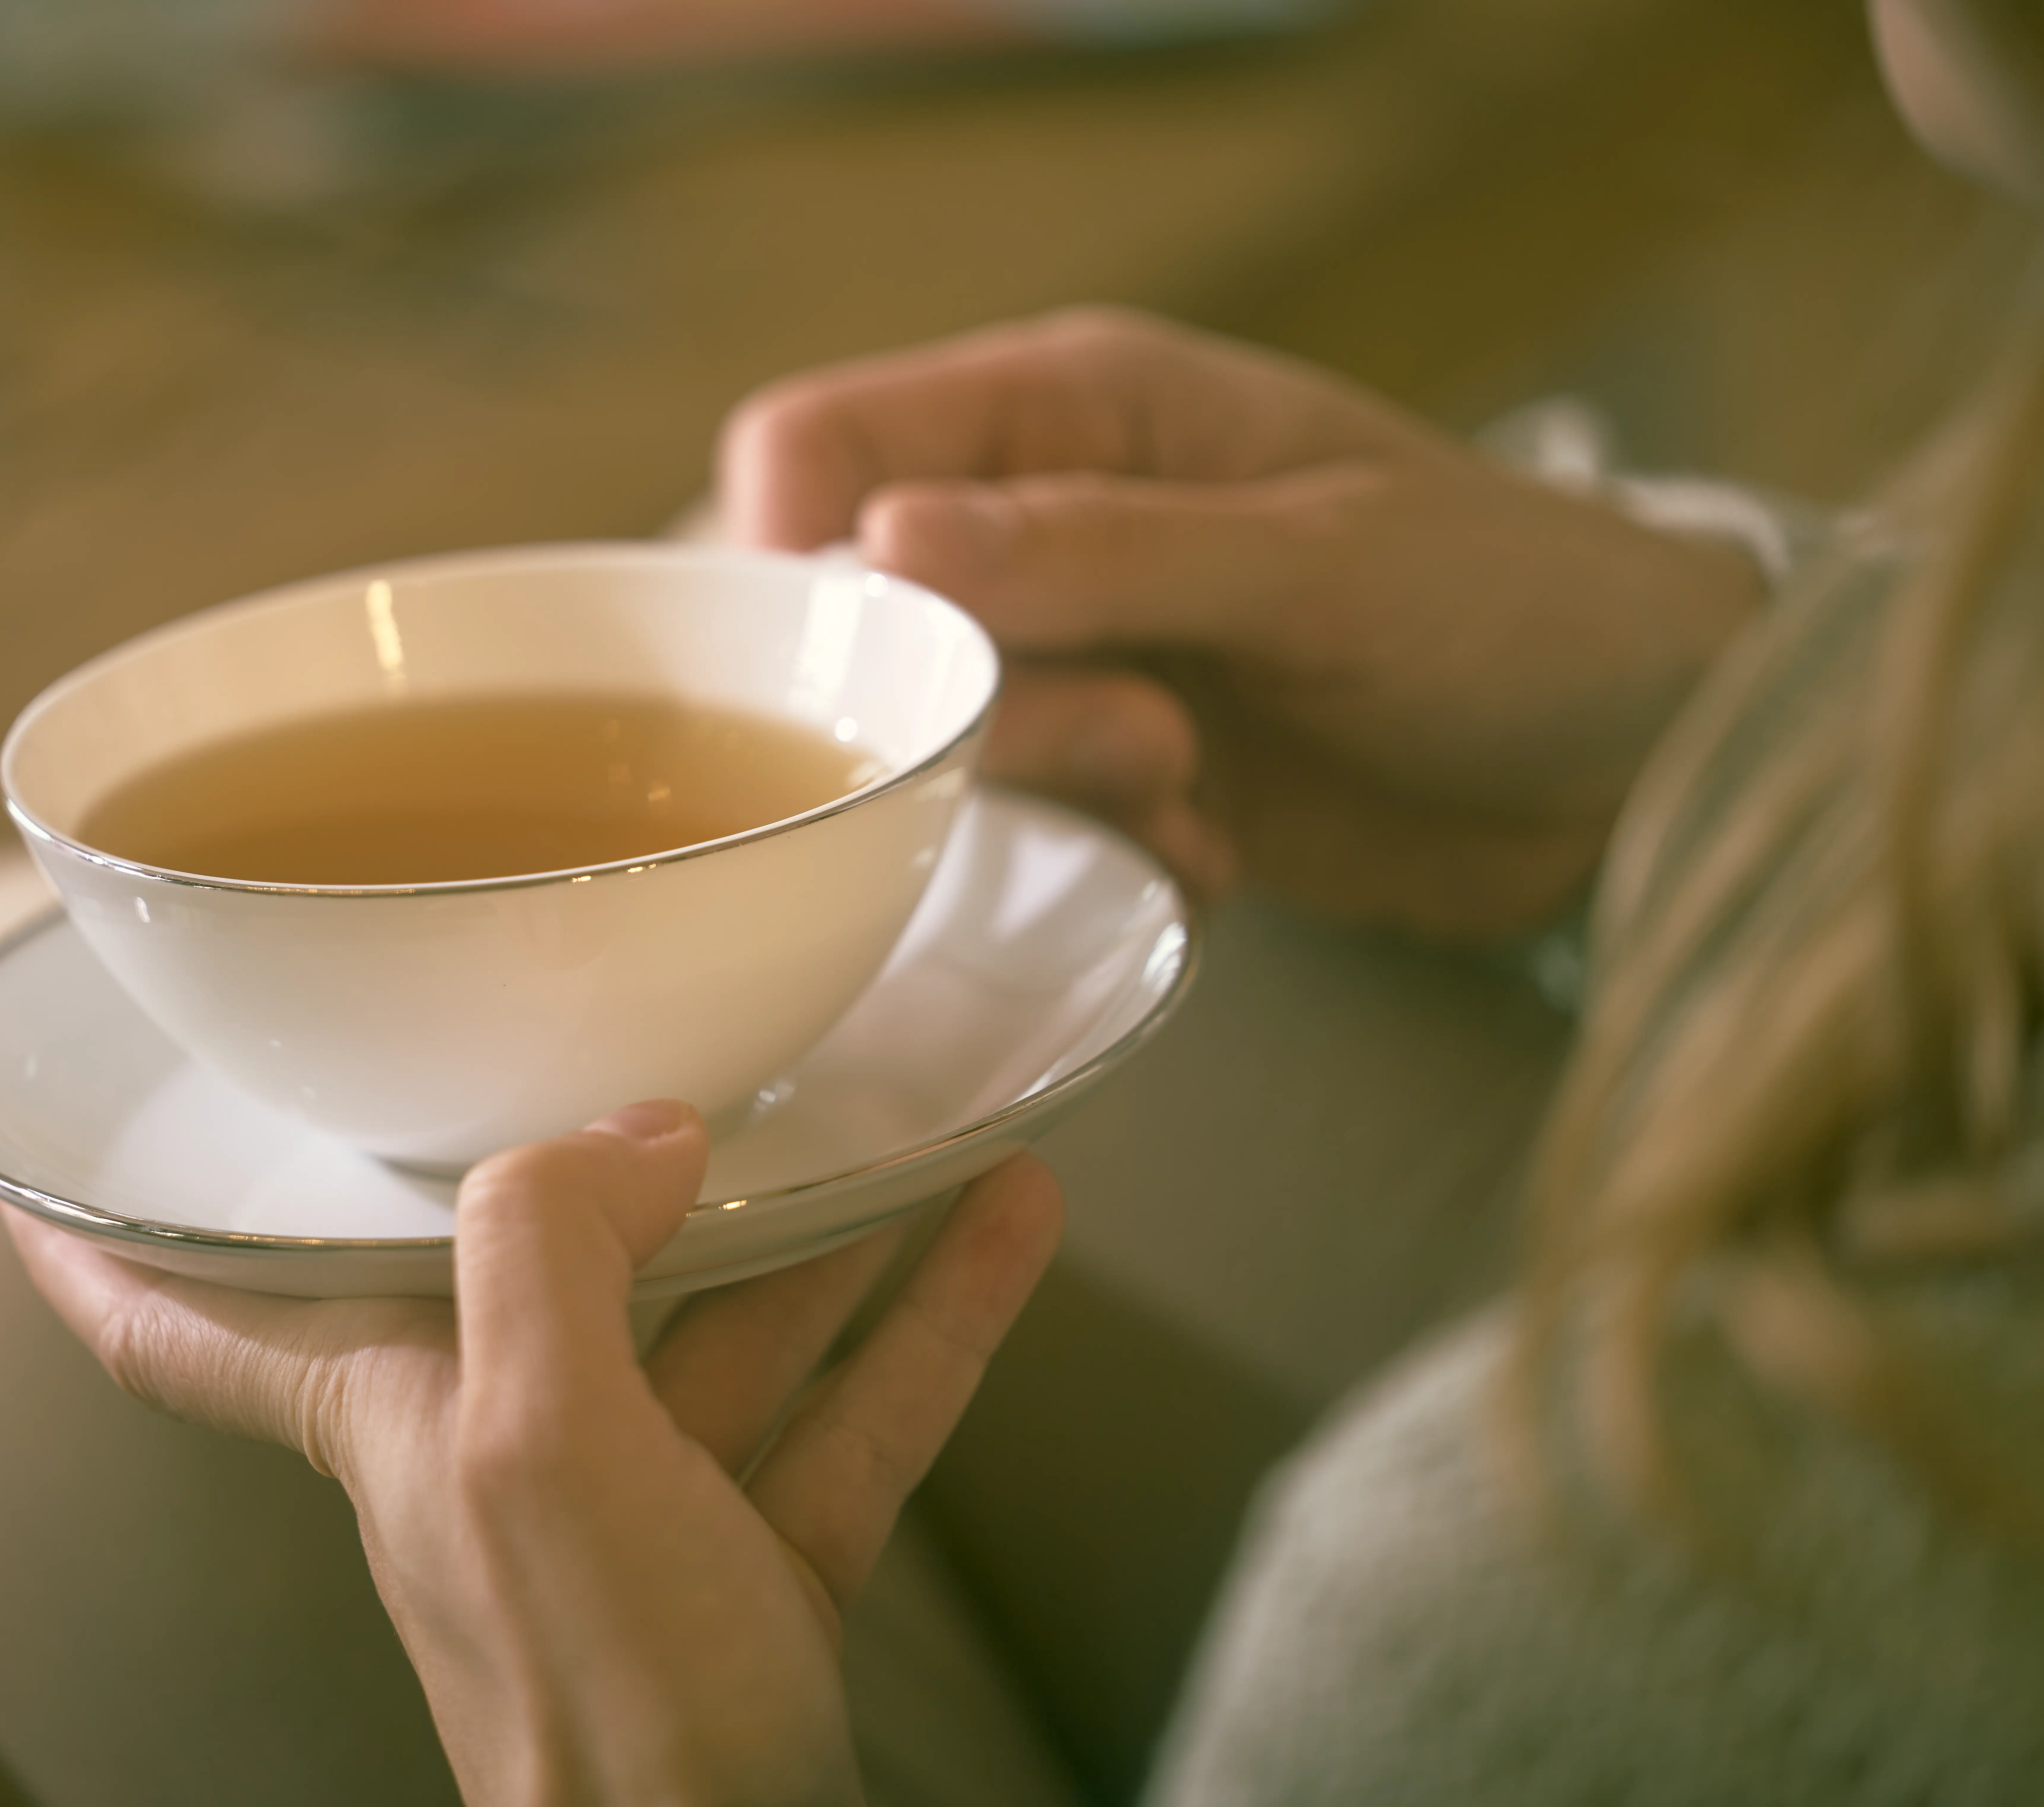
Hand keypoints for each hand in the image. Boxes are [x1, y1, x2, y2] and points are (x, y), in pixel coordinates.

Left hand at [2, 1102, 1063, 1805]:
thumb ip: (546, 1250)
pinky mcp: (761, 1576)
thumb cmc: (604, 1711)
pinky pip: (849, 1409)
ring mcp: (644, 1521)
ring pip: (729, 1325)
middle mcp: (505, 1458)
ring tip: (912, 1110)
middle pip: (528, 1277)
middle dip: (581, 1166)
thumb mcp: (534, 1447)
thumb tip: (633, 1135)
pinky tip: (996, 1222)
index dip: (94, 1246)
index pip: (185, 1326)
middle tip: (623, 1045)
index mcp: (400, 1422)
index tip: (35, 1166)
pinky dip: (923, 1317)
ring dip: (824, 1224)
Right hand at [720, 307, 1763, 938]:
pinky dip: (1095, 849)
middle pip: (851, 611)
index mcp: (1073, 412)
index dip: (794, 556)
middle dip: (946, 703)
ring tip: (1185, 791)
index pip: (819, 448)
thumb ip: (1100, 550)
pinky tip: (1209, 846)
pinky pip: (1017, 822)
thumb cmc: (1515, 603)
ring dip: (1039, 788)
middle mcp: (1044, 523)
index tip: (855, 674)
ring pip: (930, 729)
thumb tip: (882, 543)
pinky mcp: (1112, 767)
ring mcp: (1074, 651)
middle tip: (1126, 738)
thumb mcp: (1320, 558)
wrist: (1627, 757)